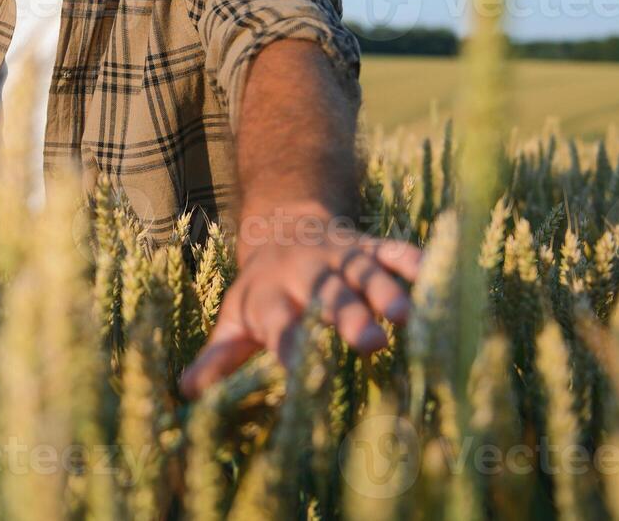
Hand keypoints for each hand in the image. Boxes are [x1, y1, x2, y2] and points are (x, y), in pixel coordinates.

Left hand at [179, 204, 421, 399]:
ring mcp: (340, 257)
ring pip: (362, 272)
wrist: (282, 226)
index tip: (304, 371)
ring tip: (403, 314)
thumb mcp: (234, 320)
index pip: (280, 323)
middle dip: (347, 317)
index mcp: (271, 297)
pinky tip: (432, 271)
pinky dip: (410, 258)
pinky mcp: (367, 245)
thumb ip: (219, 357)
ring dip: (382, 289)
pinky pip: (391, 248)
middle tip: (369, 343)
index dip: (291, 344)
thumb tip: (186, 392)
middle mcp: (305, 274)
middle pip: (327, 295)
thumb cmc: (260, 291)